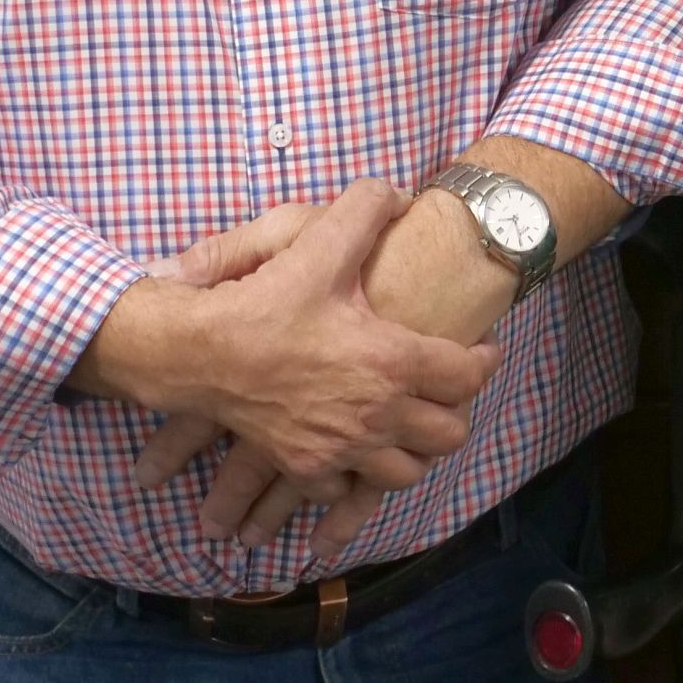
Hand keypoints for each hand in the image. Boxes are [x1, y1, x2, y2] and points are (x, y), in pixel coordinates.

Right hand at [89, 181, 496, 505]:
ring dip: (413, 450)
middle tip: (448, 389)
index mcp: (392, 361)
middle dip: (457, 411)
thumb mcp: (320, 241)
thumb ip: (369, 207)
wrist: (199, 352)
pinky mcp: (305, 466)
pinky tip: (355, 447)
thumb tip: (403, 195)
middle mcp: (375, 413)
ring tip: (409, 422)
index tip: (484, 349)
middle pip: (448, 434)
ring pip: (405, 472)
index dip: (484, 361)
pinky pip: (349, 487)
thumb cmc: (265, 300)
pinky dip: (357, 474)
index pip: (467, 376)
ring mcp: (340, 447)